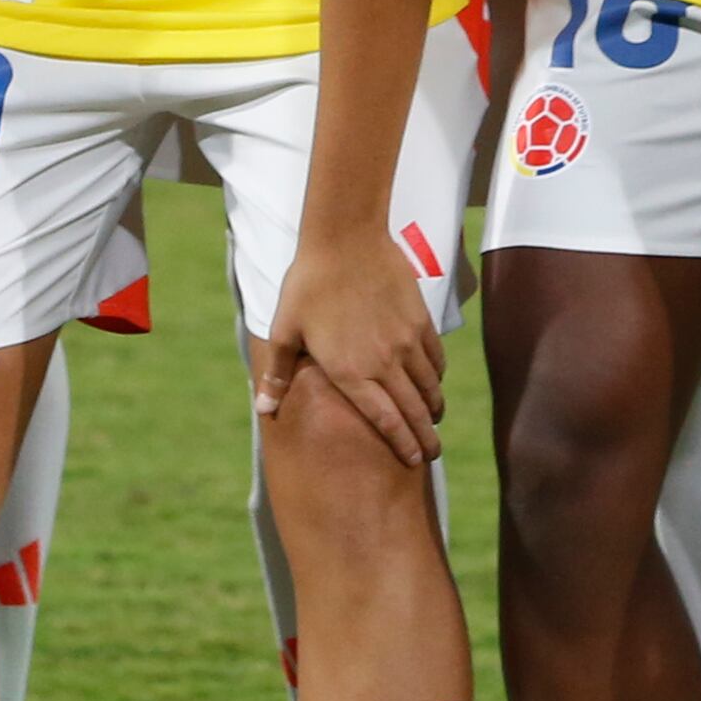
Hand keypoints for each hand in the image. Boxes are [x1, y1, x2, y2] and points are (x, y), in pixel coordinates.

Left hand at [252, 224, 441, 462]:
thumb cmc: (308, 285)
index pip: (385, 421)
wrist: (345, 238)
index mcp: (350, 372)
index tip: (413, 461)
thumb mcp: (283, 330)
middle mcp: (385, 362)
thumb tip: (264, 410)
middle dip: (425, 438)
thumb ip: (277, 374)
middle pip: (414, 411)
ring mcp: (407, 341)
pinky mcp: (420, 320)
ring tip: (433, 421)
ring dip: (433, 408)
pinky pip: (436, 358)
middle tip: (432, 455)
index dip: (402, 444)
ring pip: (429, 386)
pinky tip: (434, 382)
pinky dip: (437, 376)